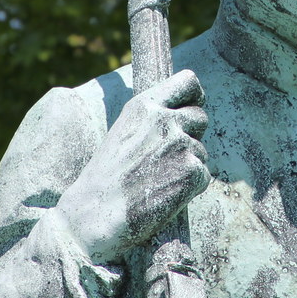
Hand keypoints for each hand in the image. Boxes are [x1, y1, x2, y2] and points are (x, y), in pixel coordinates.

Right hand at [57, 69, 209, 263]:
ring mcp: (180, 144)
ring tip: (156, 181)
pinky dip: (190, 188)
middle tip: (166, 159)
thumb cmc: (106, 179)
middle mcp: (164, 119)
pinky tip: (164, 195)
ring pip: (201, 150)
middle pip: (201, 117)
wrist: (93, 215)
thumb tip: (185, 113)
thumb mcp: (123, 132)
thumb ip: (152, 118)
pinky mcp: (192, 171)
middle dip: (191, 135)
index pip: (188, 82)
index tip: (191, 109)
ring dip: (187, 165)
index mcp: (144, 105)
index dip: (194, 97)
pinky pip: (204, 175)